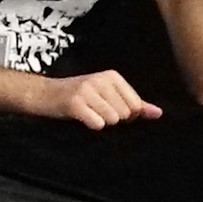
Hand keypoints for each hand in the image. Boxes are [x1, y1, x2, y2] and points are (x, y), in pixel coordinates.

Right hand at [39, 69, 161, 128]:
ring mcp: (87, 90)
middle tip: (95, 111)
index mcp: (112, 76)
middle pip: (125, 114)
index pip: (136, 106)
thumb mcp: (108, 96)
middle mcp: (101, 80)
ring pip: (112, 120)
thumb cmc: (78, 97)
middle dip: (113, 119)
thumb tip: (159, 114)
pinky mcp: (75, 103)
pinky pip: (97, 124)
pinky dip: (91, 125)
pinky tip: (81, 118)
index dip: (126, 115)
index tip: (107, 108)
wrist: (43, 95)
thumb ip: (135, 104)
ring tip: (87, 113)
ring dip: (100, 122)